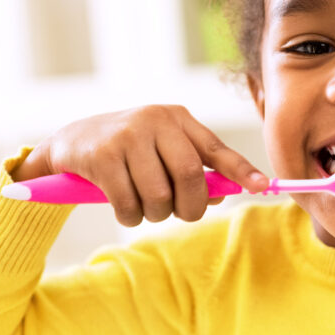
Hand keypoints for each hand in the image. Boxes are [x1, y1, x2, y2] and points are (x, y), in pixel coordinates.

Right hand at [10, 105, 268, 225]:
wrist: (71, 142)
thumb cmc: (129, 152)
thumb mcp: (163, 151)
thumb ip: (195, 170)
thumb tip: (224, 194)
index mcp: (178, 119)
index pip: (217, 148)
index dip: (241, 171)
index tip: (263, 187)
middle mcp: (156, 121)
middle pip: (190, 176)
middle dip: (190, 206)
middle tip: (181, 214)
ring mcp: (128, 136)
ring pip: (159, 195)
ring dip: (155, 214)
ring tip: (145, 207)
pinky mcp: (102, 156)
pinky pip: (129, 203)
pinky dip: (130, 216)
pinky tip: (123, 206)